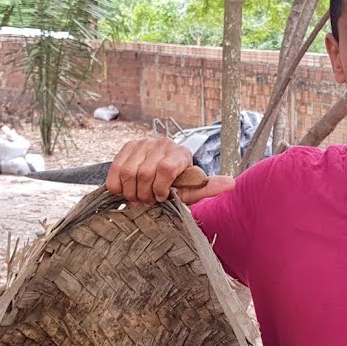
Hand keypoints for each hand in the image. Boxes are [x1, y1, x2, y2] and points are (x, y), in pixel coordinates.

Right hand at [105, 136, 234, 204]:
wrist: (161, 175)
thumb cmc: (178, 185)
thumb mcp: (193, 190)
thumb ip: (209, 188)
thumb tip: (231, 184)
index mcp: (180, 154)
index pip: (165, 169)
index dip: (160, 189)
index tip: (161, 198)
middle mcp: (162, 144)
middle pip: (146, 173)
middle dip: (145, 194)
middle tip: (148, 201)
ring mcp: (143, 143)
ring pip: (128, 172)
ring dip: (131, 191)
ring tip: (138, 197)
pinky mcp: (128, 147)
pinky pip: (115, 170)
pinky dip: (117, 186)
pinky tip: (126, 191)